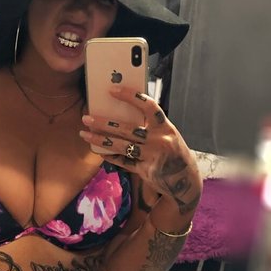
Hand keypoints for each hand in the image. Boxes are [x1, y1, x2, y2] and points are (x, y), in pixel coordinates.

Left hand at [80, 86, 201, 214]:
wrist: (185, 180)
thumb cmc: (172, 152)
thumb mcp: (168, 135)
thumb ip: (150, 126)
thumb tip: (121, 115)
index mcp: (165, 127)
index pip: (148, 106)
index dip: (131, 96)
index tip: (112, 90)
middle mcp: (160, 140)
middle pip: (127, 129)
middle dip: (104, 122)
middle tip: (86, 118)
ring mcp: (153, 156)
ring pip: (122, 146)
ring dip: (101, 139)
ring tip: (85, 134)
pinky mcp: (146, 171)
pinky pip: (124, 162)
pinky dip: (112, 156)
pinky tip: (100, 152)